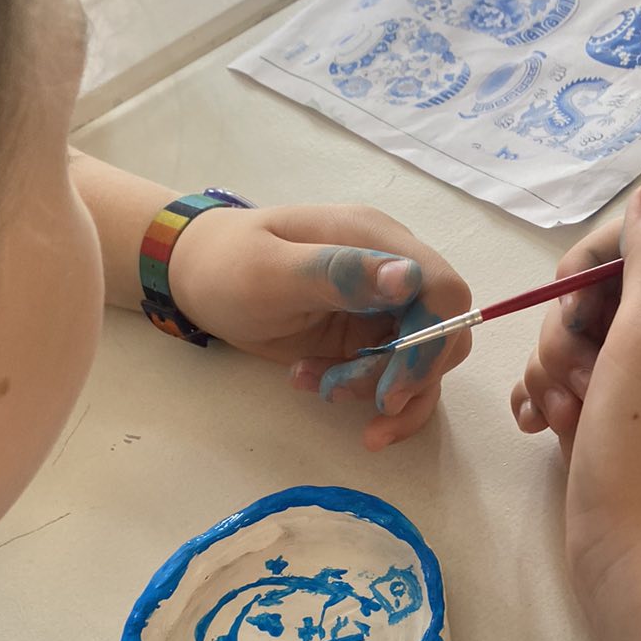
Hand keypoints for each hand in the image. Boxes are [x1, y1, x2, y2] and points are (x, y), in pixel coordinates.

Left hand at [169, 203, 471, 450]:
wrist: (197, 278)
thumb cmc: (228, 265)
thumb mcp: (274, 270)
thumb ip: (341, 273)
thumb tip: (409, 277)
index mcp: (378, 243)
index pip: (444, 293)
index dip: (432, 343)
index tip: (392, 384)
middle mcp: (392, 275)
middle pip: (444, 335)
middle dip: (407, 378)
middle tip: (351, 398)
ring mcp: (381, 310)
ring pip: (421, 366)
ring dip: (379, 392)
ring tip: (320, 390)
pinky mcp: (366, 340)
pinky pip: (390, 378)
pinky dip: (363, 397)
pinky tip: (314, 387)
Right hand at [511, 183, 640, 608]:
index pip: (634, 244)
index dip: (590, 266)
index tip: (575, 304)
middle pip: (591, 293)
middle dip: (564, 330)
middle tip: (581, 377)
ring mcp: (633, 390)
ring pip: (565, 341)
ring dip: (549, 371)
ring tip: (566, 416)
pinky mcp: (600, 427)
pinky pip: (555, 387)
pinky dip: (540, 400)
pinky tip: (538, 428)